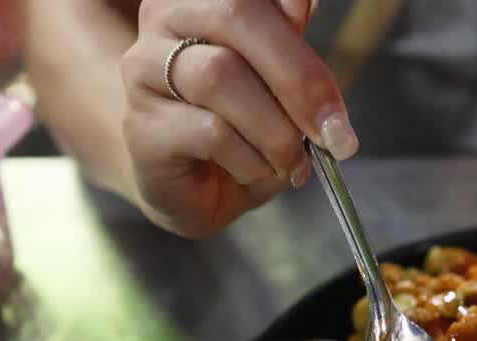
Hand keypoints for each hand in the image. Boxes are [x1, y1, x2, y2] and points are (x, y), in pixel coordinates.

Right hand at [120, 0, 357, 236]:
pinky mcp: (141, 125)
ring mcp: (144, 69)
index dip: (297, 20)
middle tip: (334, 133)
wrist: (194, 186)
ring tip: (292, 161)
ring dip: (275, 129)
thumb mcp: (279, 78)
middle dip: (299, 79)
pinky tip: (256, 171)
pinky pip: (209, 131)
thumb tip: (306, 4)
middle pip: (235, 15)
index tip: (331, 78)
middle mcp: (165, 18)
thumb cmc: (242, 125)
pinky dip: (250, 159)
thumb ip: (290, 39)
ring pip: (219, 74)